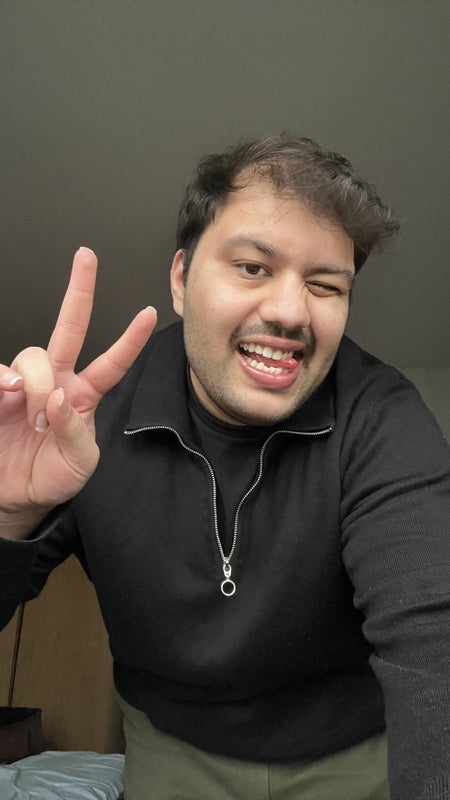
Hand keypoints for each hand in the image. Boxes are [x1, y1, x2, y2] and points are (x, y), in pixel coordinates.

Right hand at [0, 247, 156, 535]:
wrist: (14, 497)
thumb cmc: (52, 477)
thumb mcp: (79, 464)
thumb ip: (75, 433)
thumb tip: (59, 398)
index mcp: (83, 396)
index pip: (111, 363)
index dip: (129, 340)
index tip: (148, 313)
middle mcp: (54, 381)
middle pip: (68, 330)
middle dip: (79, 292)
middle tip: (86, 258)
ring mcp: (23, 385)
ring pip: (31, 357)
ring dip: (35, 382)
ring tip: (34, 416)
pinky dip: (2, 383)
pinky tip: (8, 396)